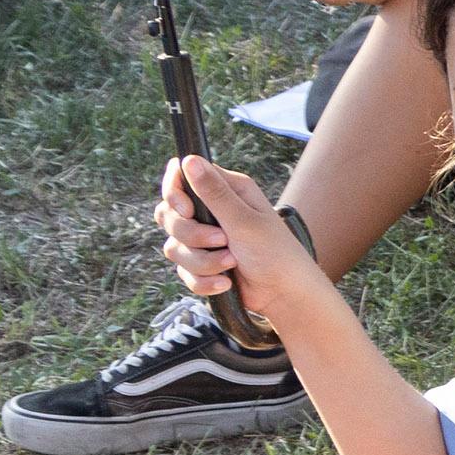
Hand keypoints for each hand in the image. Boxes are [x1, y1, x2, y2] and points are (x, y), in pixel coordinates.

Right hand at [161, 156, 328, 328]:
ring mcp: (205, 239)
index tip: (186, 210)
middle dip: (191, 234)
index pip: (181, 176)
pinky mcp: (202, 263)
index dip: (174, 193)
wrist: (285, 295)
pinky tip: (225, 283)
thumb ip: (214, 193)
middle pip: (170, 214)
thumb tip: (189, 159)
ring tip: (231, 263)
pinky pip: (183, 271)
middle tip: (222, 241)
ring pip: (175, 246)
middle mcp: (213, 211)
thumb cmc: (276, 253)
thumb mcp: (245, 221)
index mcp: (228, 190)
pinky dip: (203, 280)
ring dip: (203, 261)